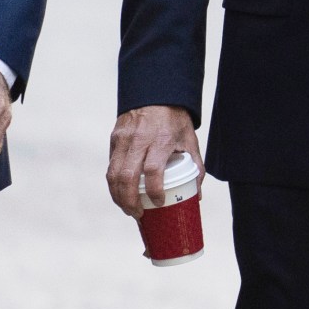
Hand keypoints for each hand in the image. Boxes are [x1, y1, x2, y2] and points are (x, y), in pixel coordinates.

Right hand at [107, 104, 201, 218]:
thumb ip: (196, 168)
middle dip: (130, 201)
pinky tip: (121, 193)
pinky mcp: (114, 138)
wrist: (156, 93)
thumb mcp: (190, 141)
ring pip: (113, 173)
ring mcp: (123, 138)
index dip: (154, 191)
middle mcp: (139, 139)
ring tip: (127, 208)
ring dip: (117, 196)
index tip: (158, 203)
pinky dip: (114, 183)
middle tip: (138, 215)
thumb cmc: (175, 120)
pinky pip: (110, 165)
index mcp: (160, 140)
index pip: (152, 171)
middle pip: (128, 177)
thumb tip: (197, 196)